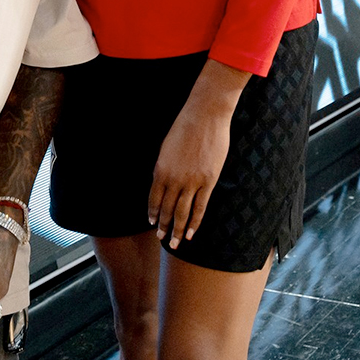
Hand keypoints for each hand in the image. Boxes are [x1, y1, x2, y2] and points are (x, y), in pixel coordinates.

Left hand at [148, 59, 250, 248]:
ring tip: (175, 244)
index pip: (154, 198)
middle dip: (163, 226)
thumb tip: (163, 183)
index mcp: (160, 169)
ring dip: (178, 231)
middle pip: (167, 209)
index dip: (153, 212)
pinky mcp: (208, 181)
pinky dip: (195, 223)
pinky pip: (200, 207)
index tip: (151, 222)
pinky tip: (192, 234)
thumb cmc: (185, 127)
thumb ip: (164, 167)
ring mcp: (191, 182)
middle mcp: (174, 179)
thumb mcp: (166, 147)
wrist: (205, 116)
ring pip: (183, 213)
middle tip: (161, 238)